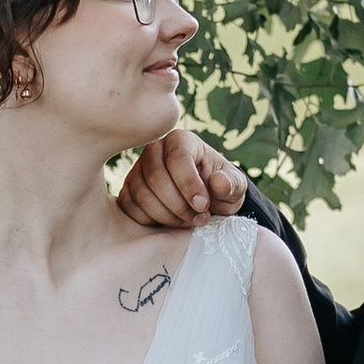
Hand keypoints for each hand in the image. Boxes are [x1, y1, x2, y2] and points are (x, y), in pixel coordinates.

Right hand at [114, 128, 244, 233]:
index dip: (190, 185)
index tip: (203, 206)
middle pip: (156, 177)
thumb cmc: (219, 188)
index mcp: (181, 140)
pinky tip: (170, 223)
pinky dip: (150, 220)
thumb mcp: (235, 186)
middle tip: (199, 218)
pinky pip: (130, 207)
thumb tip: (219, 183)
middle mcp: (154, 149)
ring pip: (141, 194)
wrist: (204, 200)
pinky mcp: (128, 190)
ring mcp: (137, 169)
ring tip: (189, 221)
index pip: (178, 157)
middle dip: (179, 205)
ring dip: (167, 215)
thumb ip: (231, 183)